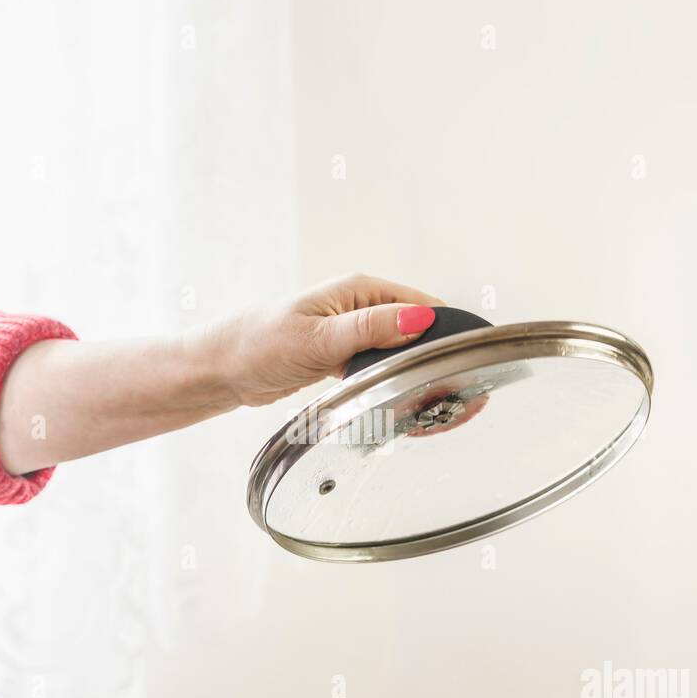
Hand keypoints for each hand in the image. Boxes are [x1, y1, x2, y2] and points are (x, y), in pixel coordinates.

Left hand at [0, 275, 441, 473]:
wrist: (224, 368)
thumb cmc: (259, 343)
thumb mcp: (319, 338)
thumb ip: (370, 329)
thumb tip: (419, 315)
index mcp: (360, 291)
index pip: (424, 304)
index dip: (450, 330)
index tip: (472, 357)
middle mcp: (361, 307)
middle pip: (418, 330)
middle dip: (441, 358)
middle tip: (464, 393)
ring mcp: (354, 332)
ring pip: (402, 352)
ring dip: (420, 375)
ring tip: (443, 405)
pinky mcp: (344, 357)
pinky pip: (382, 368)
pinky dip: (396, 385)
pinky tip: (409, 407)